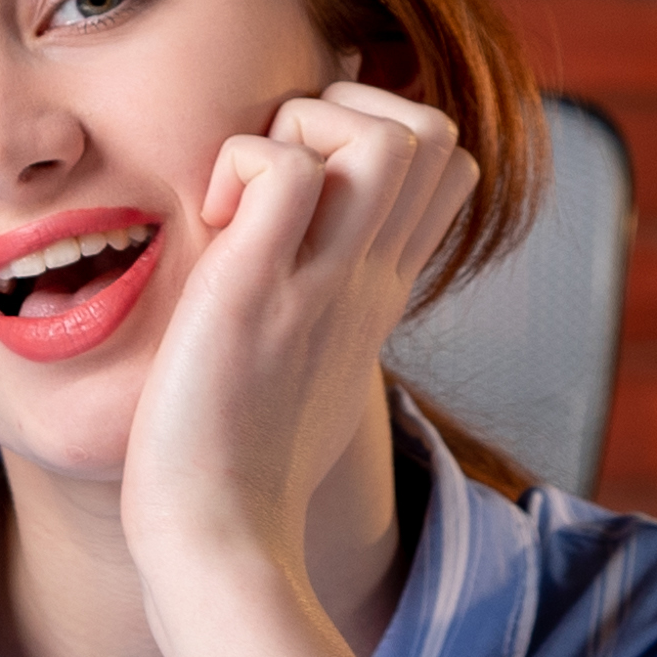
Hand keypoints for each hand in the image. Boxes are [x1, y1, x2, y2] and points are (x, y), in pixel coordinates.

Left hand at [117, 78, 475, 594]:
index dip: (380, 136)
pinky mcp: (257, 290)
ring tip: (244, 193)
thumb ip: (317, 304)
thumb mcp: (305, 367)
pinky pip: (288, 171)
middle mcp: (368, 280)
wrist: (219, 545)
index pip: (446, 166)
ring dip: (306, 128)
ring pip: (387, 135)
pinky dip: (242, 164)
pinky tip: (210, 224)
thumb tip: (284, 254)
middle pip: (434, 131)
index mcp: (379, 294)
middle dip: (349, 111)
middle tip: (272, 176)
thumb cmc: (238, 468)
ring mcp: (322, 284)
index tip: (304, 184)